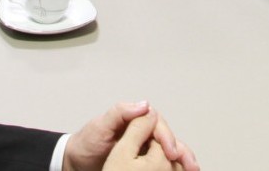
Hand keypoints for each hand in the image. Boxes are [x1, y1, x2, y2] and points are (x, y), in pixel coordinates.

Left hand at [64, 101, 197, 170]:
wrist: (76, 163)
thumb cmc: (86, 143)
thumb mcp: (100, 126)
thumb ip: (120, 113)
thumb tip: (144, 105)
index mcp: (135, 120)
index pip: (158, 125)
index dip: (167, 137)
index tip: (170, 151)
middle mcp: (143, 132)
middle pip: (169, 138)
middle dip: (181, 150)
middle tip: (188, 164)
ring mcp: (144, 147)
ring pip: (169, 151)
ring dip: (183, 158)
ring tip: (192, 169)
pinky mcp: (144, 161)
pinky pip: (163, 163)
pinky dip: (174, 167)